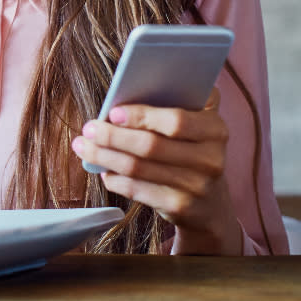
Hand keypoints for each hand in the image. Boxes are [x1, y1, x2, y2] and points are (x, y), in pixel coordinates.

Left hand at [71, 89, 241, 254]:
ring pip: (139, 168)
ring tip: (84, 147)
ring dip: (105, 156)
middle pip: (151, 146)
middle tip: (88, 129)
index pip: (176, 121)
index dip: (141, 116)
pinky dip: (115, 179)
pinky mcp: (181, 207)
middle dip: (113, 136)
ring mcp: (198, 186)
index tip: (113, 112)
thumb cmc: (191, 150)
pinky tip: (103, 170)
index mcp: (215, 129)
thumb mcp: (195, 125)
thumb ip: (174, 104)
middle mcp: (212, 159)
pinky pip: (137, 190)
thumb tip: (124, 93)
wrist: (211, 204)